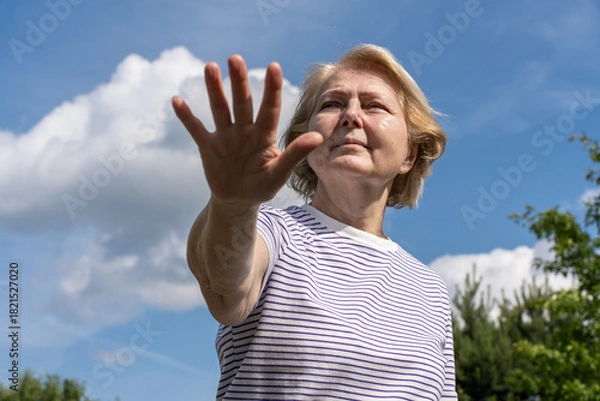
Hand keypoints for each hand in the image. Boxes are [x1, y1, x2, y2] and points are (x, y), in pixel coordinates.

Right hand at [173, 55, 321, 204]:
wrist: (238, 201)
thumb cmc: (262, 186)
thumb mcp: (279, 173)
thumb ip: (295, 154)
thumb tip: (318, 136)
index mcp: (264, 135)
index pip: (270, 108)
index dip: (272, 89)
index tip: (274, 66)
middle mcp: (245, 130)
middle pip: (242, 102)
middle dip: (238, 81)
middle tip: (235, 58)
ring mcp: (225, 136)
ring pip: (220, 109)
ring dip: (214, 89)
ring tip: (210, 67)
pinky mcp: (208, 147)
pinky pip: (196, 129)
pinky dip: (187, 117)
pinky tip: (177, 101)